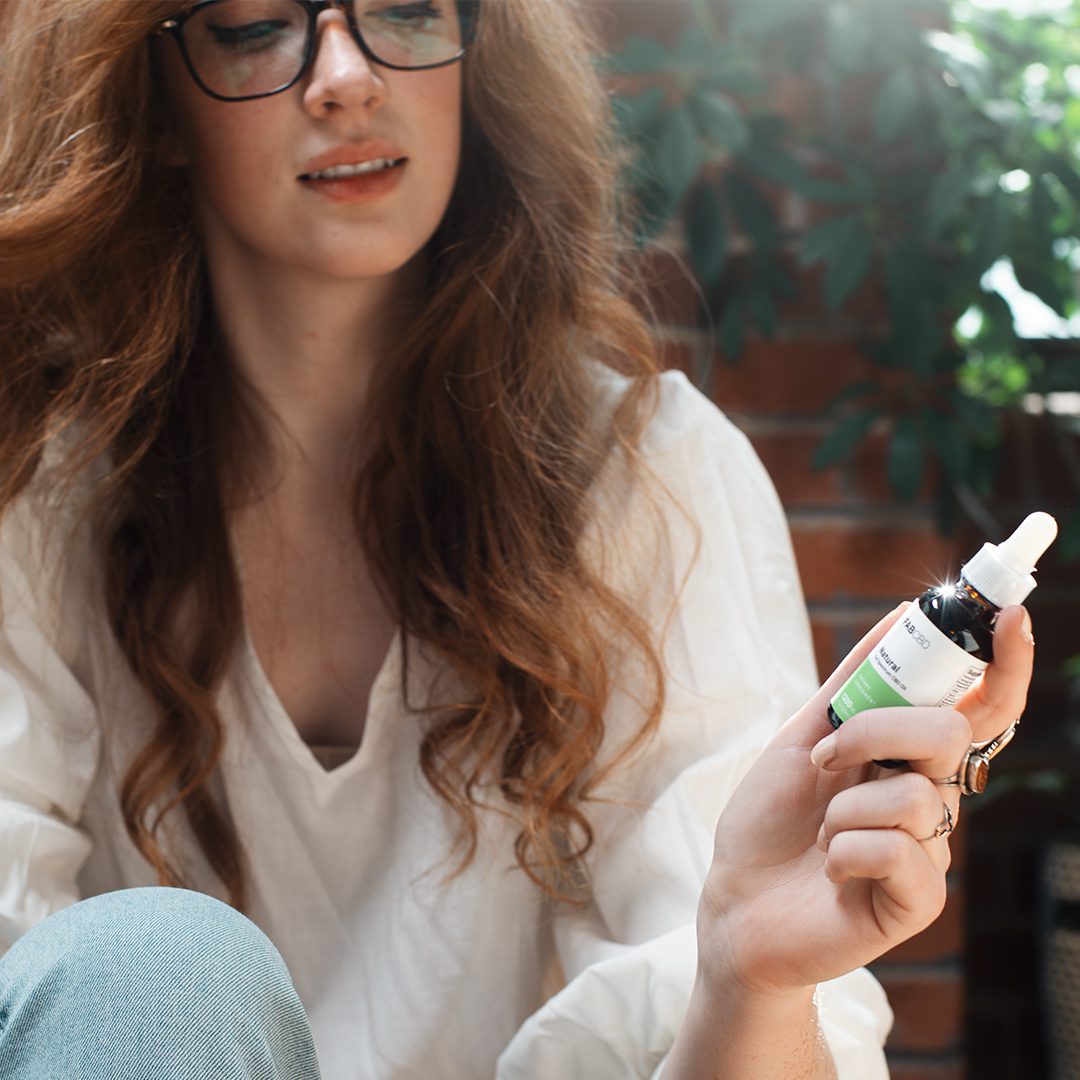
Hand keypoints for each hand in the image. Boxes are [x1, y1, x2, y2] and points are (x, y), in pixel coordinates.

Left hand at [694, 602, 1032, 997]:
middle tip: (826, 757)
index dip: (1004, 664)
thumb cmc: (769, 819)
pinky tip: (831, 870)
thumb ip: (851, 684)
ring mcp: (931, 849)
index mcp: (908, 757)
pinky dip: (845, 851)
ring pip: (915, 795)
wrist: (734, 899)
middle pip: (950, 733)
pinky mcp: (920, 900)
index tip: (1011, 616)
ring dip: (842, 808)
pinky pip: (898, 851)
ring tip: (821, 833)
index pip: (977, 707)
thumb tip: (900, 614)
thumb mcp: (800, 738)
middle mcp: (931, 797)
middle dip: (878, 731)